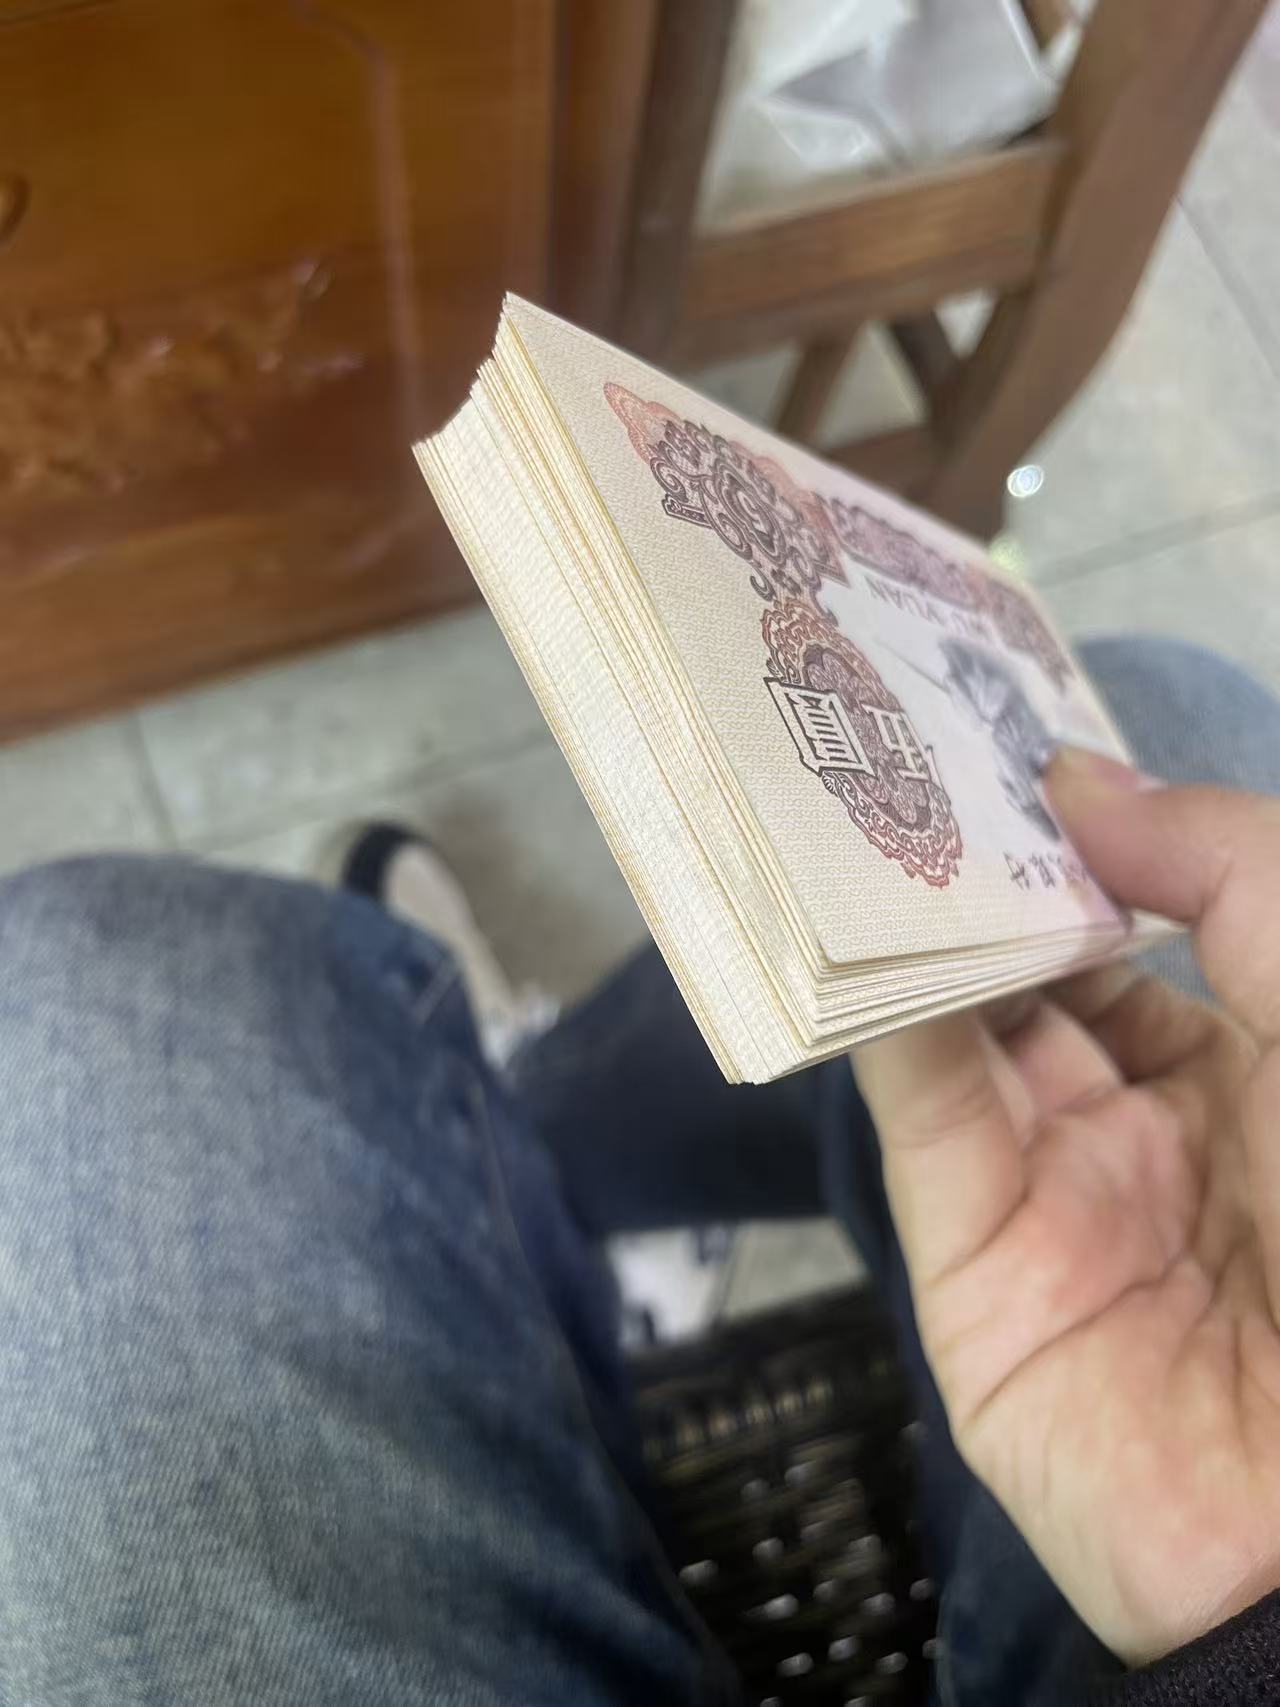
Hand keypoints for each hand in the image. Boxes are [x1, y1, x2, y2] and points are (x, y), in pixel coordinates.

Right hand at [853, 748, 1279, 1665]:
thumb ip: (1227, 869)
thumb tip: (1078, 777)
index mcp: (1257, 1061)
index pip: (1139, 925)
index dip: (1077, 837)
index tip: (1000, 739)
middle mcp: (1153, 1121)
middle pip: (1034, 971)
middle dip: (975, 872)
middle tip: (896, 750)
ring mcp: (1060, 1191)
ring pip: (962, 1030)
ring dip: (916, 927)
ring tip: (861, 810)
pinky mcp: (976, 1266)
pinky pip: (923, 1118)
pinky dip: (885, 1021)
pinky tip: (868, 931)